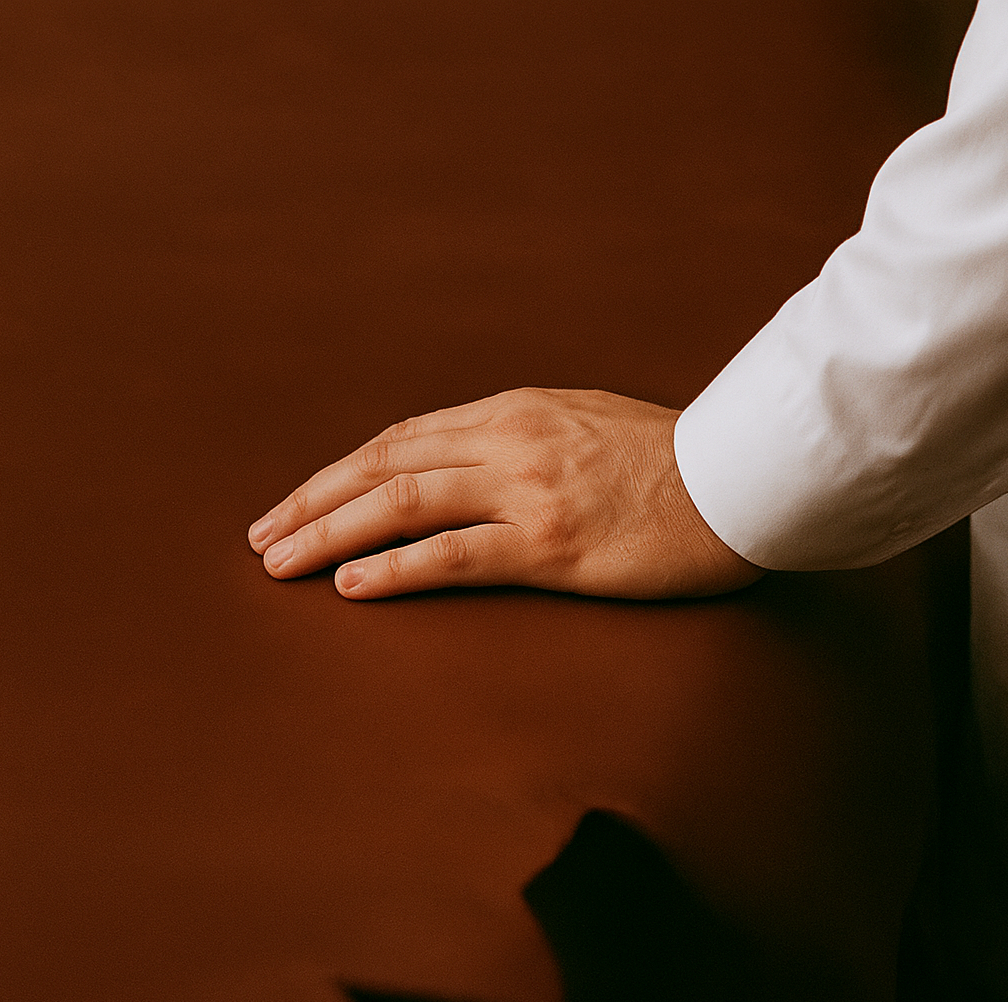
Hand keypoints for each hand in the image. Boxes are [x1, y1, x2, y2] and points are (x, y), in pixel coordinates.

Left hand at [247, 388, 763, 599]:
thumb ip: (526, 434)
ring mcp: (528, 489)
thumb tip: (473, 459)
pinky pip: (453, 554)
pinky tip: (350, 585)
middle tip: (261, 536)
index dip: (341, 471)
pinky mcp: (552, 543)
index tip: (299, 500)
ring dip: (329, 532)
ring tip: (279, 562)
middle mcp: (509, 440)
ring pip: (401, 504)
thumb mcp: (588, 422)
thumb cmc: (675, 459)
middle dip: (312, 501)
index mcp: (515, 410)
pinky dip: (394, 569)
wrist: (747, 477)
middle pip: (383, 466)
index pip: (402, 438)